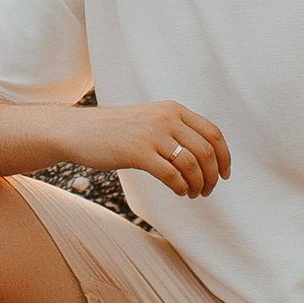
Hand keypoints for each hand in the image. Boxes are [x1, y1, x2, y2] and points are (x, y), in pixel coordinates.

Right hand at [75, 101, 229, 197]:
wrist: (78, 130)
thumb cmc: (115, 130)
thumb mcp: (150, 119)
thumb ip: (175, 129)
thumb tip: (206, 157)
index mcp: (173, 109)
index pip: (213, 133)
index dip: (224, 157)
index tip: (224, 174)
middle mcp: (166, 118)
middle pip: (206, 151)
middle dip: (212, 176)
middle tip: (208, 190)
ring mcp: (151, 134)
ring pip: (191, 164)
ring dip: (198, 184)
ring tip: (192, 193)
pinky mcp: (137, 152)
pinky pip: (172, 174)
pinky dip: (181, 187)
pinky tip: (179, 191)